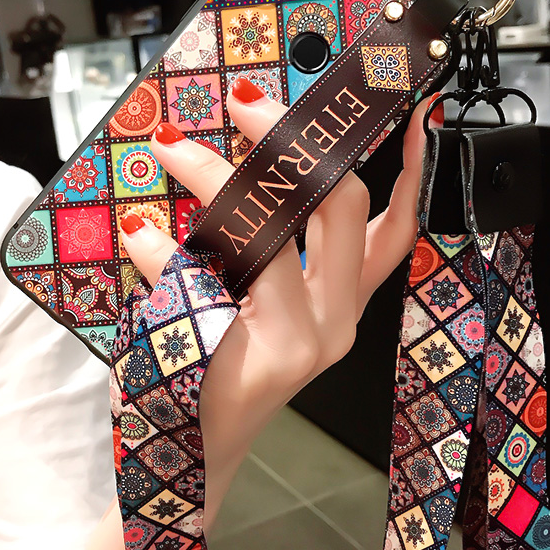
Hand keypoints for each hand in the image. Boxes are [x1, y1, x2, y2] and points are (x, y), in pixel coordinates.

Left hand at [119, 78, 440, 524]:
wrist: (197, 446)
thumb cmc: (224, 363)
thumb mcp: (263, 298)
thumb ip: (272, 242)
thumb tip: (245, 161)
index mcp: (344, 298)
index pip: (395, 227)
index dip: (410, 169)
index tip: (410, 112)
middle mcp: (338, 319)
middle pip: (339, 207)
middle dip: (291, 142)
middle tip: (243, 102)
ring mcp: (303, 343)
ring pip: (271, 234)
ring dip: (214, 176)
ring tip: (170, 148)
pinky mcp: (256, 364)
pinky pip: (207, 285)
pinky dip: (164, 250)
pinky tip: (140, 234)